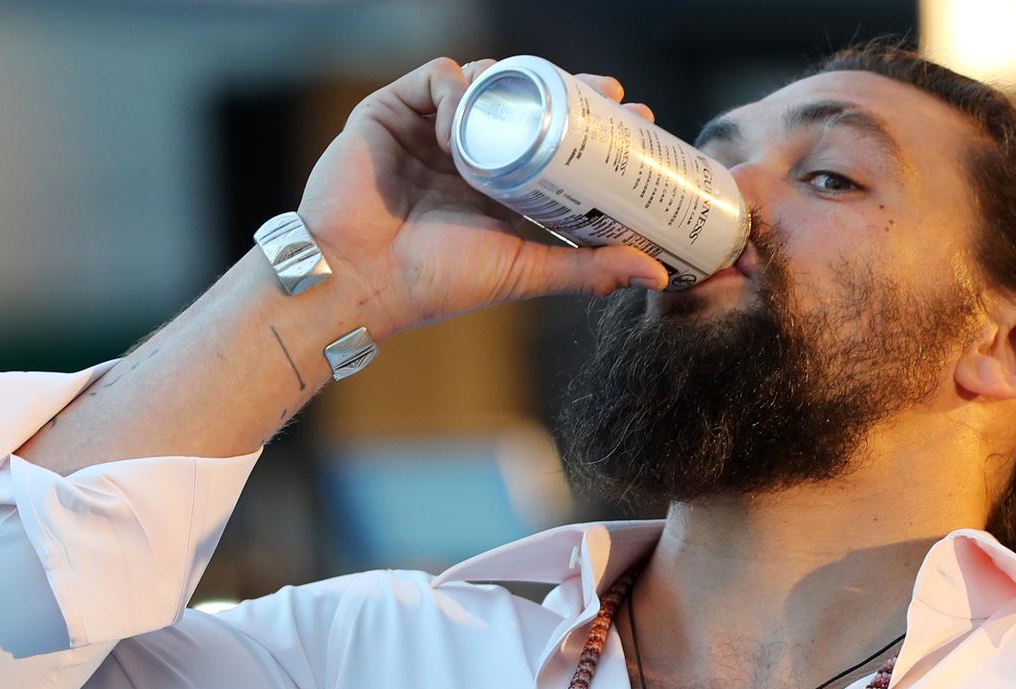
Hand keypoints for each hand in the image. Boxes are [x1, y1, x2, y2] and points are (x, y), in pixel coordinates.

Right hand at [297, 58, 668, 339]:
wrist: (358, 282)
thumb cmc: (432, 283)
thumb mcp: (524, 270)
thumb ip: (587, 269)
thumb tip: (658, 276)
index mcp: (495, 181)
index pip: (551, 135)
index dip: (592, 121)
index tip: (637, 119)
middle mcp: (464, 150)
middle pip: (524, 100)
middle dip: (567, 88)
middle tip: (608, 93)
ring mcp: (427, 128)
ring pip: (483, 80)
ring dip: (512, 84)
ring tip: (538, 104)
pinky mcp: (390, 113)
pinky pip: (434, 78)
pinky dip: (456, 88)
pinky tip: (465, 122)